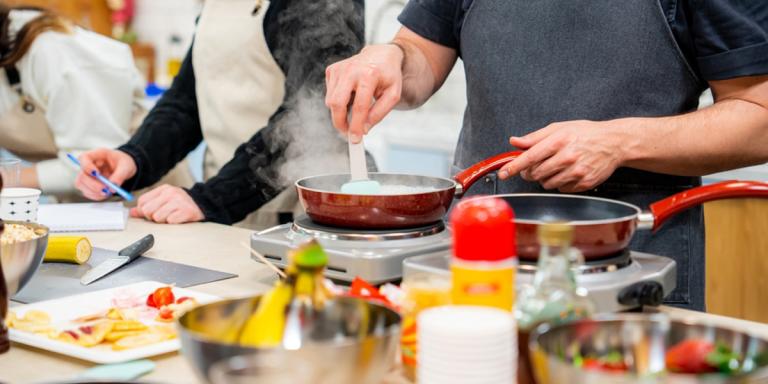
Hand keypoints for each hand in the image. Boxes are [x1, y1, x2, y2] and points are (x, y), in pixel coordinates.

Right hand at [75, 149, 136, 200]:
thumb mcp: (126, 166)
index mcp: (96, 154)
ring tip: (108, 192)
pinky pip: (87, 193)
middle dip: (93, 184)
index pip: (83, 158)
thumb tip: (112, 187)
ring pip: (82, 185)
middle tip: (106, 189)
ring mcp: (86, 176)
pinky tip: (106, 194)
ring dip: (94, 192)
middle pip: (82, 175)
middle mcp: (88, 165)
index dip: (86, 166)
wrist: (124, 169)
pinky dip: (96, 196)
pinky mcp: (88, 186)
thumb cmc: (123, 163)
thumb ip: (120, 175)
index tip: (96, 174)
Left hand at [130, 184, 203, 223]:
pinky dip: (173, 222)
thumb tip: (132, 213)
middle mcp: (170, 193)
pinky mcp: (185, 211)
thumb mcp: (164, 200)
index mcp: (164, 189)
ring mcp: (178, 201)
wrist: (203, 204)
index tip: (153, 212)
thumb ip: (148, 205)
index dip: (144, 211)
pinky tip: (179, 218)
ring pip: (157, 217)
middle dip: (153, 217)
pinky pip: (170, 221)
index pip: (142, 201)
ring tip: (172, 216)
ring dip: (164, 221)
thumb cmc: (181, 204)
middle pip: (147, 210)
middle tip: (163, 216)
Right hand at [325, 44, 403, 142]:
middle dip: (339, 122)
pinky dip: (338, 100)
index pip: (359, 106)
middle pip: (337, 103)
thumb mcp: (393, 95)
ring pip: (331, 101)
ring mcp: (339, 69)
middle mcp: (351, 69)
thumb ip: (379, 113)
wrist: (381, 56)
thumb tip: (363, 129)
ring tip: (356, 106)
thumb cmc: (388, 76)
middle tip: (347, 132)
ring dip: (341, 111)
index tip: (355, 139)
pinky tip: (350, 94)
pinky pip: (330, 94)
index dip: (355, 126)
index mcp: (369, 75)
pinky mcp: (331, 70)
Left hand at [498, 120, 628, 192]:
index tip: (504, 173)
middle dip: (530, 172)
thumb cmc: (585, 133)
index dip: (514, 167)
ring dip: (545, 178)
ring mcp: (577, 172)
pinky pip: (561, 189)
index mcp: (559, 141)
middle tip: (533, 167)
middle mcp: (568, 157)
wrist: (613, 142)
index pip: (530, 157)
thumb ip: (535, 137)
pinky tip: (567, 172)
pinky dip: (559, 183)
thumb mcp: (559, 128)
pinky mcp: (584, 183)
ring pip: (547, 183)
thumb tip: (515, 141)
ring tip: (554, 167)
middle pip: (536, 173)